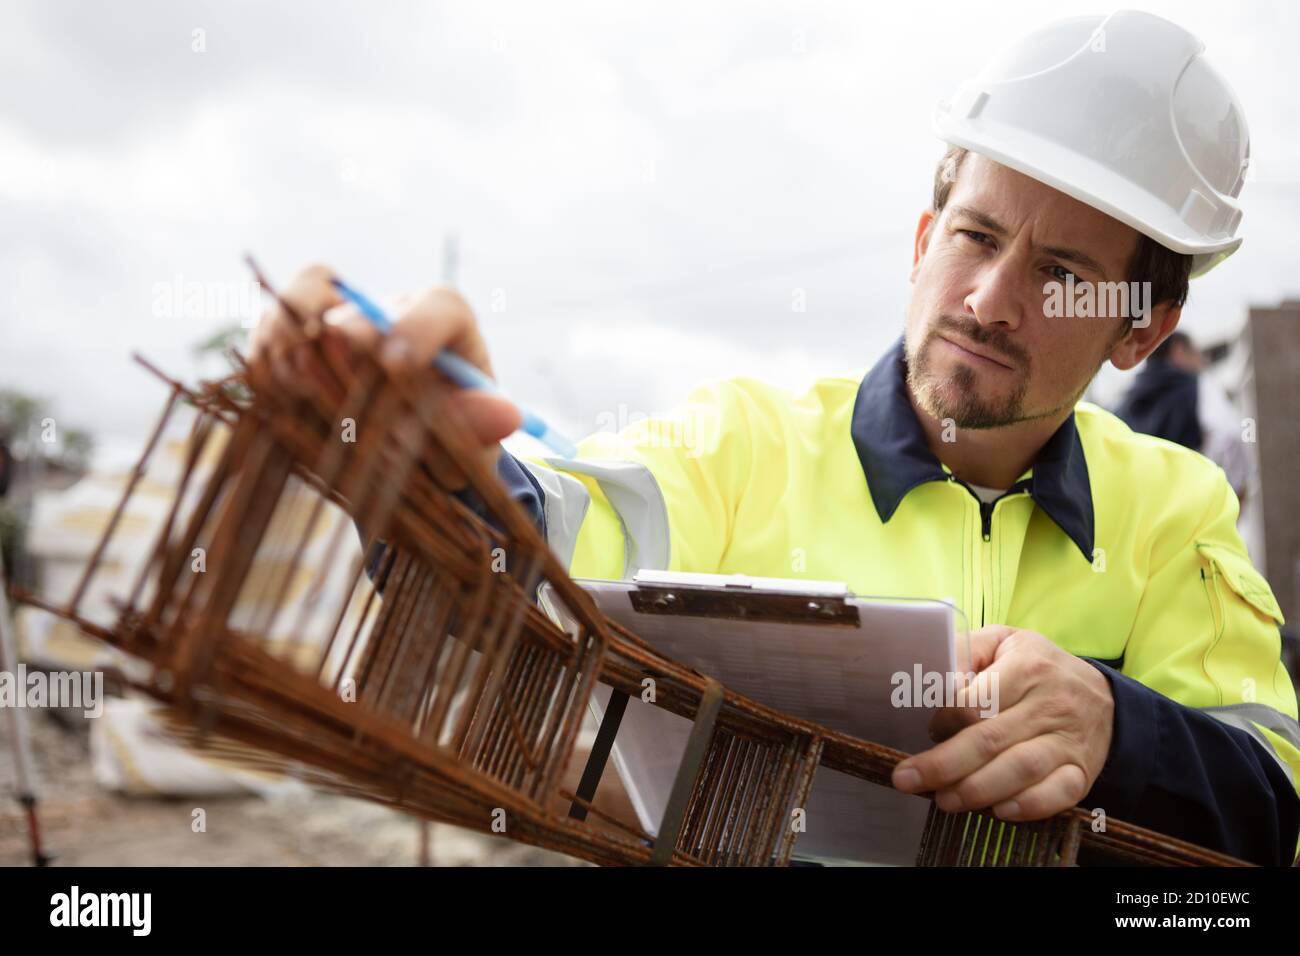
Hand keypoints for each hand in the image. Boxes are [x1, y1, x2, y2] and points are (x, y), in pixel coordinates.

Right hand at [247, 264, 520, 488]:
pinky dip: (271, 386)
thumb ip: (481, 422)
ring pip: (291, 322)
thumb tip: (505, 417)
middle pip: (348, 314)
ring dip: (302, 379)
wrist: (405, 448)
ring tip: (327, 424)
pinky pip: (261, 350)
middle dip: (347, 371)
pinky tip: (293, 417)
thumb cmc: (448, 431)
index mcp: (442, 317)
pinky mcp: (282, 344)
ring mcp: (326, 320)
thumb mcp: (475, 434)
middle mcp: (381, 308)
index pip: (434, 306)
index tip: (398, 367)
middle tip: (357, 420)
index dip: (413, 330)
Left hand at [890, 625, 1114, 820]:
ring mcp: (1068, 741)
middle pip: (990, 740)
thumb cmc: (1037, 667)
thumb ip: (964, 651)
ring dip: (976, 790)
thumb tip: (934, 680)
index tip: (930, 729)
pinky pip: (1059, 794)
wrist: (1101, 696)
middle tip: (908, 780)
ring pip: (1020, 770)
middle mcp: (1049, 705)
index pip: (976, 701)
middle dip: (944, 765)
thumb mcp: (1002, 642)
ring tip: (944, 800)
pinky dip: (1029, 806)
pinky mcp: (1082, 771)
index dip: (945, 720)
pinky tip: (998, 811)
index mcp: (1027, 667)